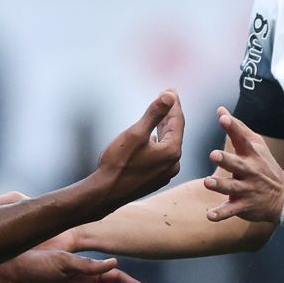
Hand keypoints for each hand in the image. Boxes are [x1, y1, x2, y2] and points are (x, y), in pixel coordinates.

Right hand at [94, 90, 185, 204]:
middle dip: (169, 114)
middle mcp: (173, 163)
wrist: (106, 193)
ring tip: (161, 114)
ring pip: (168, 144)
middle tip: (167, 96)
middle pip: (174, 132)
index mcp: (172, 151)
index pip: (177, 121)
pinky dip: (159, 142)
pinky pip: (162, 155)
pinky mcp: (156, 179)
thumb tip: (169, 95)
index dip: (173, 104)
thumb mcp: (136, 133)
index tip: (170, 89)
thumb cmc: (118, 163)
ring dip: (164, 128)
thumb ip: (154, 113)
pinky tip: (154, 138)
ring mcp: (165, 173)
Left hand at [204, 108, 283, 224]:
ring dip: (220, 185)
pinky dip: (221, 214)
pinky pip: (231, 211)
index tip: (223, 118)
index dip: (233, 127)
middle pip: (237, 164)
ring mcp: (247, 189)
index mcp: (251, 154)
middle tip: (214, 155)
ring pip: (231, 187)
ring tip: (208, 182)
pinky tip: (210, 215)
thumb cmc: (264, 166)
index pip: (242, 138)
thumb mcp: (256, 145)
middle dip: (226, 159)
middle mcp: (249, 171)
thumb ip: (238, 128)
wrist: (283, 196)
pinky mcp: (244, 206)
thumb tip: (220, 110)